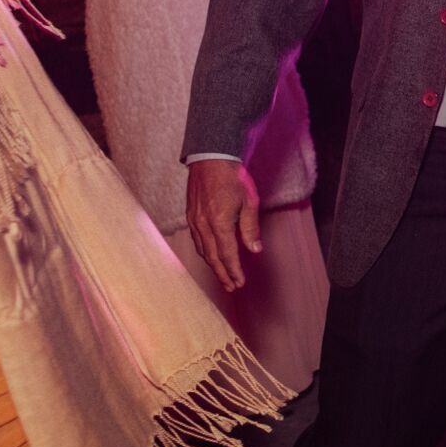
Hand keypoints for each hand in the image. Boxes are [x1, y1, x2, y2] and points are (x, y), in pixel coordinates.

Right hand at [186, 158, 261, 291]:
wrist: (210, 159)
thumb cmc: (233, 178)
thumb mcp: (249, 201)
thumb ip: (250, 227)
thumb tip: (255, 249)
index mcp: (219, 222)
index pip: (227, 254)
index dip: (234, 270)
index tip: (239, 282)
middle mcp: (203, 225)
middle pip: (212, 257)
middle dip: (222, 274)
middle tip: (231, 286)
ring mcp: (194, 221)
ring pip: (202, 250)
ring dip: (213, 266)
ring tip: (223, 276)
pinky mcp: (190, 216)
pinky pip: (197, 240)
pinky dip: (204, 253)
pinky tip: (211, 257)